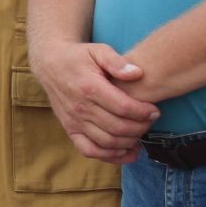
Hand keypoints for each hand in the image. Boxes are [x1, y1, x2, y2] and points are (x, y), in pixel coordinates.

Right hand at [30, 41, 156, 163]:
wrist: (50, 65)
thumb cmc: (78, 57)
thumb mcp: (97, 50)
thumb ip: (117, 61)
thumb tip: (137, 73)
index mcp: (89, 87)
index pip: (123, 108)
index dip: (143, 112)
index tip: (154, 111)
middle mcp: (80, 108)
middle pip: (118, 128)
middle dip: (141, 127)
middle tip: (150, 121)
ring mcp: (74, 121)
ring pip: (107, 142)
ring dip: (129, 142)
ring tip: (140, 133)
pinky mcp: (70, 130)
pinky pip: (90, 151)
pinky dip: (110, 156)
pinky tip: (125, 150)